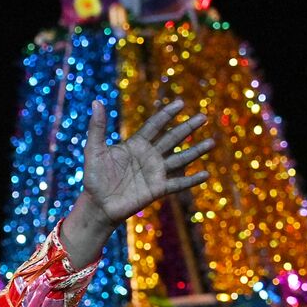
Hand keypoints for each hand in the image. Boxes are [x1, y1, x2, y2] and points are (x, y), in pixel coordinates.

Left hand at [59, 99, 213, 264]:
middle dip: (187, 127)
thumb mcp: (94, 150)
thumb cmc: (94, 177)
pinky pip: (178, 183)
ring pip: (180, 158)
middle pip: (172, 138)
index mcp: (136, 145)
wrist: (97, 204)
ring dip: (196, 150)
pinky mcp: (157, 189)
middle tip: (203, 117)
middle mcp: (149, 156)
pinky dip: (191, 180)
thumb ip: (97, 127)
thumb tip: (96, 102)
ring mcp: (155, 172)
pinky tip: (205, 174)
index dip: (166, 114)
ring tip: (211, 142)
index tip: (180, 103)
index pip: (154, 126)